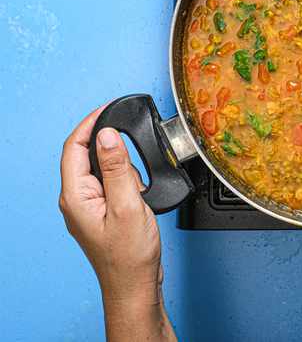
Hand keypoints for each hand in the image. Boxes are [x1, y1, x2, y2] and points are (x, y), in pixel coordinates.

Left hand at [59, 108, 175, 341]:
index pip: (74, 147)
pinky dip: (125, 176)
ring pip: (100, 168)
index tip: (108, 107)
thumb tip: (108, 136)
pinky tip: (138, 189)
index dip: (89, 122)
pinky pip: (110, 181)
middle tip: (128, 127)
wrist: (134, 284)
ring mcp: (88, 206)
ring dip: (120, 162)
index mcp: (76, 195)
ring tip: (137, 178)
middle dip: (107, 140)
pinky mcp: (102, 210)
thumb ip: (118, 168)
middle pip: (84, 154)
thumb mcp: (127, 205)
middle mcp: (77, 199)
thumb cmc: (129, 254)